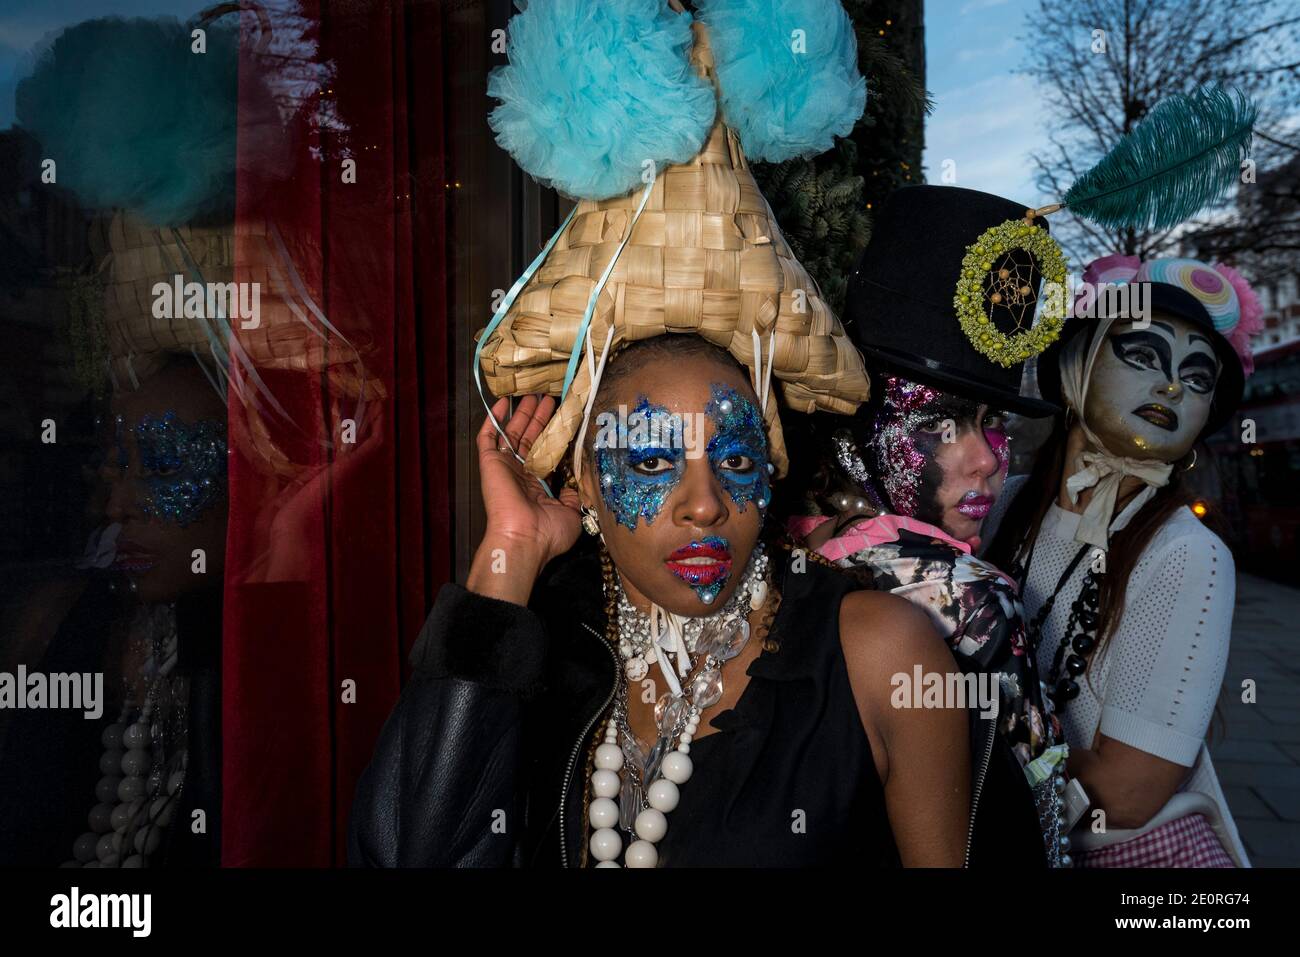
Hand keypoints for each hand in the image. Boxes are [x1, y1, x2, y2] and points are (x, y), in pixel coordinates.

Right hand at [467, 395, 581, 601]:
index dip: (553, 435)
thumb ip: (574, 494)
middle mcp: (521, 474)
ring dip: (521, 413)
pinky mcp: (490, 463)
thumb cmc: (548, 532)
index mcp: (538, 486)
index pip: (546, 453)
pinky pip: (487, 437)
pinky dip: (492, 419)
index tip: (564, 417)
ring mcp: (505, 467)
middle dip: (539, 418)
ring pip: (511, 433)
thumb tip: (576, 483)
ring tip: (533, 394)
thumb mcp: (572, 512)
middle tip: (549, 398)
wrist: (525, 538)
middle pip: (530, 438)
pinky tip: (502, 402)